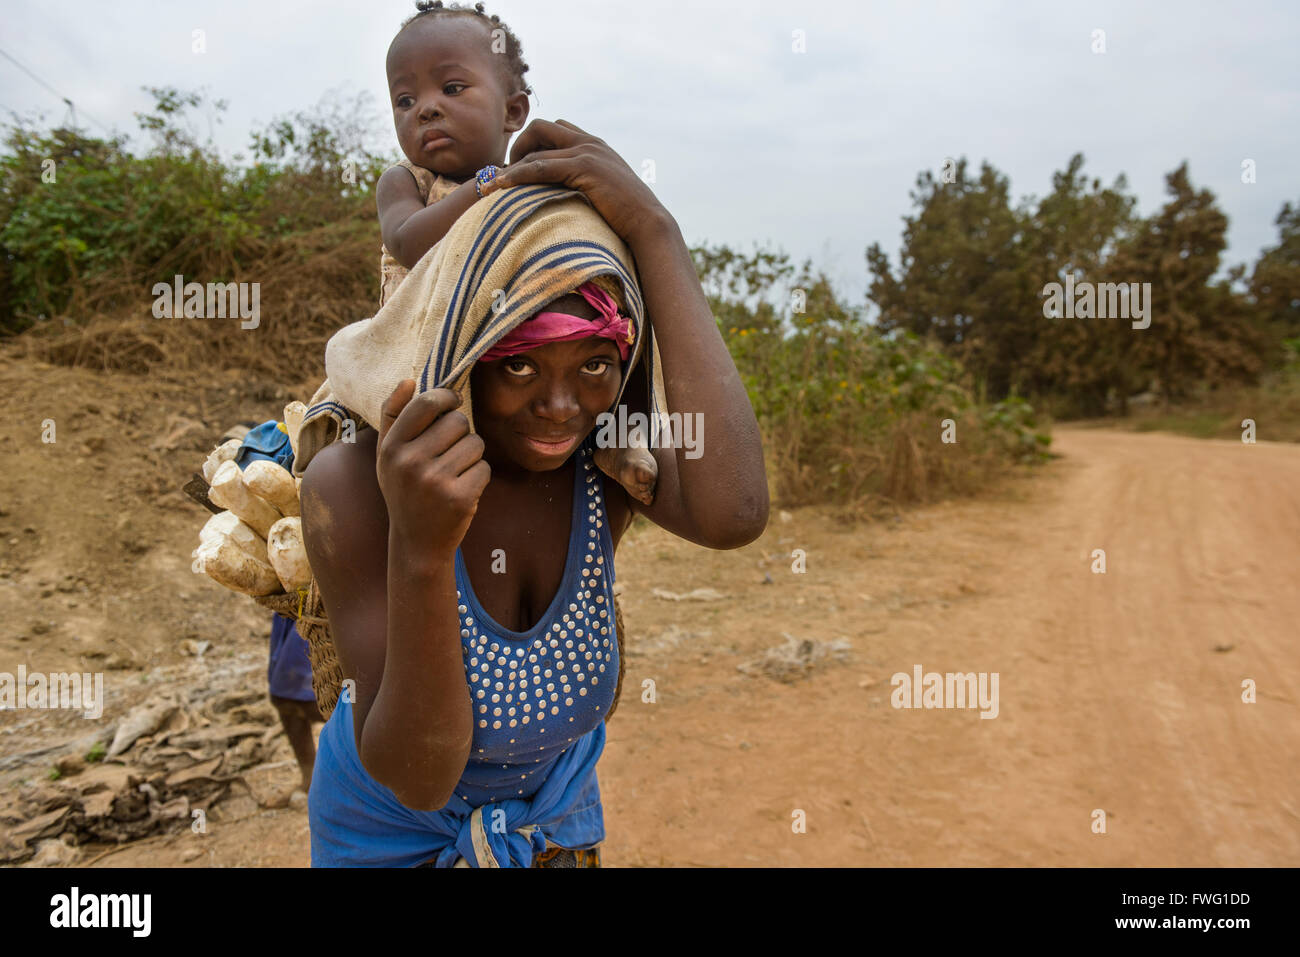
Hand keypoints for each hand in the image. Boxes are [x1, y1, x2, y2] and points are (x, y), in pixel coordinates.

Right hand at [375, 381, 489, 557]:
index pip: (426, 402)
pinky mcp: (459, 498)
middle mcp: (410, 462)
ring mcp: (434, 481)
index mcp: (391, 447)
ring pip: (475, 443)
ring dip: (472, 455)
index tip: (454, 402)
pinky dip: (479, 476)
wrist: (416, 542)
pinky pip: (484, 468)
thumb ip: (393, 415)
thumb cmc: (404, 491)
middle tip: (449, 453)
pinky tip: (463, 489)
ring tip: (454, 473)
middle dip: (461, 433)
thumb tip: (409, 380)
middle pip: (457, 421)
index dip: (447, 396)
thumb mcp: (388, 455)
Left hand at [479, 119, 669, 246]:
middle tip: (507, 173)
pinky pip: (540, 166)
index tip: (520, 165)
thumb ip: (589, 186)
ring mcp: (586, 152)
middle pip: (541, 127)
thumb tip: (571, 199)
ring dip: (511, 165)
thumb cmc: (629, 217)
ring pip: (536, 148)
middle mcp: (589, 142)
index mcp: (594, 146)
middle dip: (519, 146)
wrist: (648, 222)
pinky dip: (517, 175)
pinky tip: (502, 185)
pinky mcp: (583, 167)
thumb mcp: (606, 194)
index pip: (556, 128)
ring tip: (493, 184)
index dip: (534, 143)